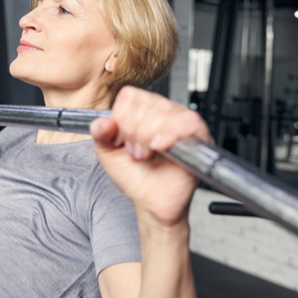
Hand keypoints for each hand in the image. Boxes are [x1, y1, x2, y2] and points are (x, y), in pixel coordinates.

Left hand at [90, 86, 211, 227]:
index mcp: (141, 111)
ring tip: (147, 154)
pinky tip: (160, 148)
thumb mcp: (107, 153)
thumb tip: (103, 121)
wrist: (152, 201)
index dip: (122, 118)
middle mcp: (162, 112)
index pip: (130, 95)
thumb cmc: (134, 177)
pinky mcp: (198, 134)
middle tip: (136, 151)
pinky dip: (169, 134)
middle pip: (146, 102)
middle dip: (134, 131)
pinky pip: (187, 121)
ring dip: (149, 136)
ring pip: (164, 110)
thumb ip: (99, 133)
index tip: (123, 140)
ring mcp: (181, 121)